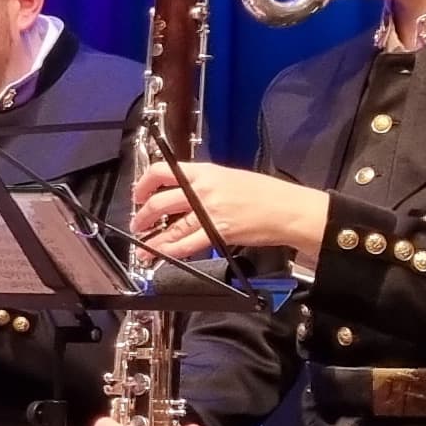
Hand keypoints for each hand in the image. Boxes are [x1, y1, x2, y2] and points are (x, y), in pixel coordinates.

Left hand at [133, 160, 326, 264]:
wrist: (287, 209)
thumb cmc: (264, 194)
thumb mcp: (229, 177)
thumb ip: (203, 183)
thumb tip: (182, 192)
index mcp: (205, 172)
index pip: (163, 170)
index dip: (144, 183)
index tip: (138, 194)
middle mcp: (203, 189)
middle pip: (160, 202)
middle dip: (143, 216)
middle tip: (138, 224)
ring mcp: (209, 212)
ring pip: (170, 227)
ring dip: (152, 238)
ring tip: (143, 246)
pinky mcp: (217, 232)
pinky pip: (186, 244)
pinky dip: (169, 251)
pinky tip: (160, 255)